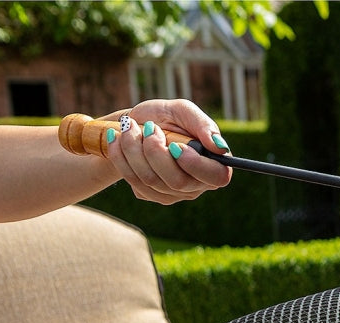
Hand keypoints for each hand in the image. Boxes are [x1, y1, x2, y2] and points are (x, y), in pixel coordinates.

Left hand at [101, 99, 231, 203]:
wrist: (137, 124)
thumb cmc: (166, 116)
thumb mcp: (184, 111)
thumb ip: (204, 125)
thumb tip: (220, 148)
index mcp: (213, 164)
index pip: (216, 177)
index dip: (194, 164)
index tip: (174, 145)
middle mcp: (196, 184)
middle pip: (177, 182)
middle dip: (154, 150)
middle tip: (148, 127)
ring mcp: (173, 194)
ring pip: (150, 181)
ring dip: (133, 148)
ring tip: (129, 127)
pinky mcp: (150, 195)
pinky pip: (134, 182)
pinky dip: (120, 156)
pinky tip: (119, 140)